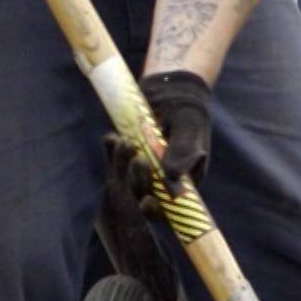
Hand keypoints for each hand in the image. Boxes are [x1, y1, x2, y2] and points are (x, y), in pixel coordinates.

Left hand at [105, 71, 212, 219]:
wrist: (171, 88)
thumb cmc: (188, 111)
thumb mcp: (189, 128)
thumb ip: (183, 150)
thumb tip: (172, 176)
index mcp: (183, 180)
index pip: (169, 208)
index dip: (156, 211)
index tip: (147, 202)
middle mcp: (161, 178)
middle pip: (144, 195)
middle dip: (137, 181)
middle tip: (138, 159)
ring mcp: (142, 165)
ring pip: (125, 178)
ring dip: (122, 164)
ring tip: (124, 142)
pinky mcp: (127, 152)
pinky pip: (114, 158)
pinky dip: (112, 150)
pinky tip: (114, 138)